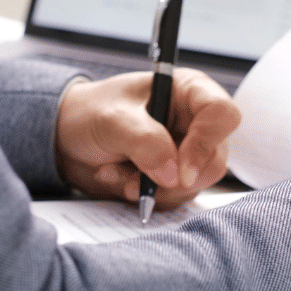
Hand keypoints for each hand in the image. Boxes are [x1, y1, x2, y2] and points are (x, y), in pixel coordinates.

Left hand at [55, 68, 240, 208]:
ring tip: (120, 174)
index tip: (180, 172)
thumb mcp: (112, 120)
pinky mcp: (177, 178)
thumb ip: (144, 141)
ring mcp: (188, 152)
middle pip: (215, 158)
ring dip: (156, 188)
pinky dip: (149, 196)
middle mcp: (195, 122)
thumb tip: (173, 174)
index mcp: (188, 92)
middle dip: (176, 176)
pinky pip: (178, 198)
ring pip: (198, 184)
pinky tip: (123, 180)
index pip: (222, 115)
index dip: (206, 143)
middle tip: (140, 178)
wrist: (68, 140)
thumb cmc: (90, 114)